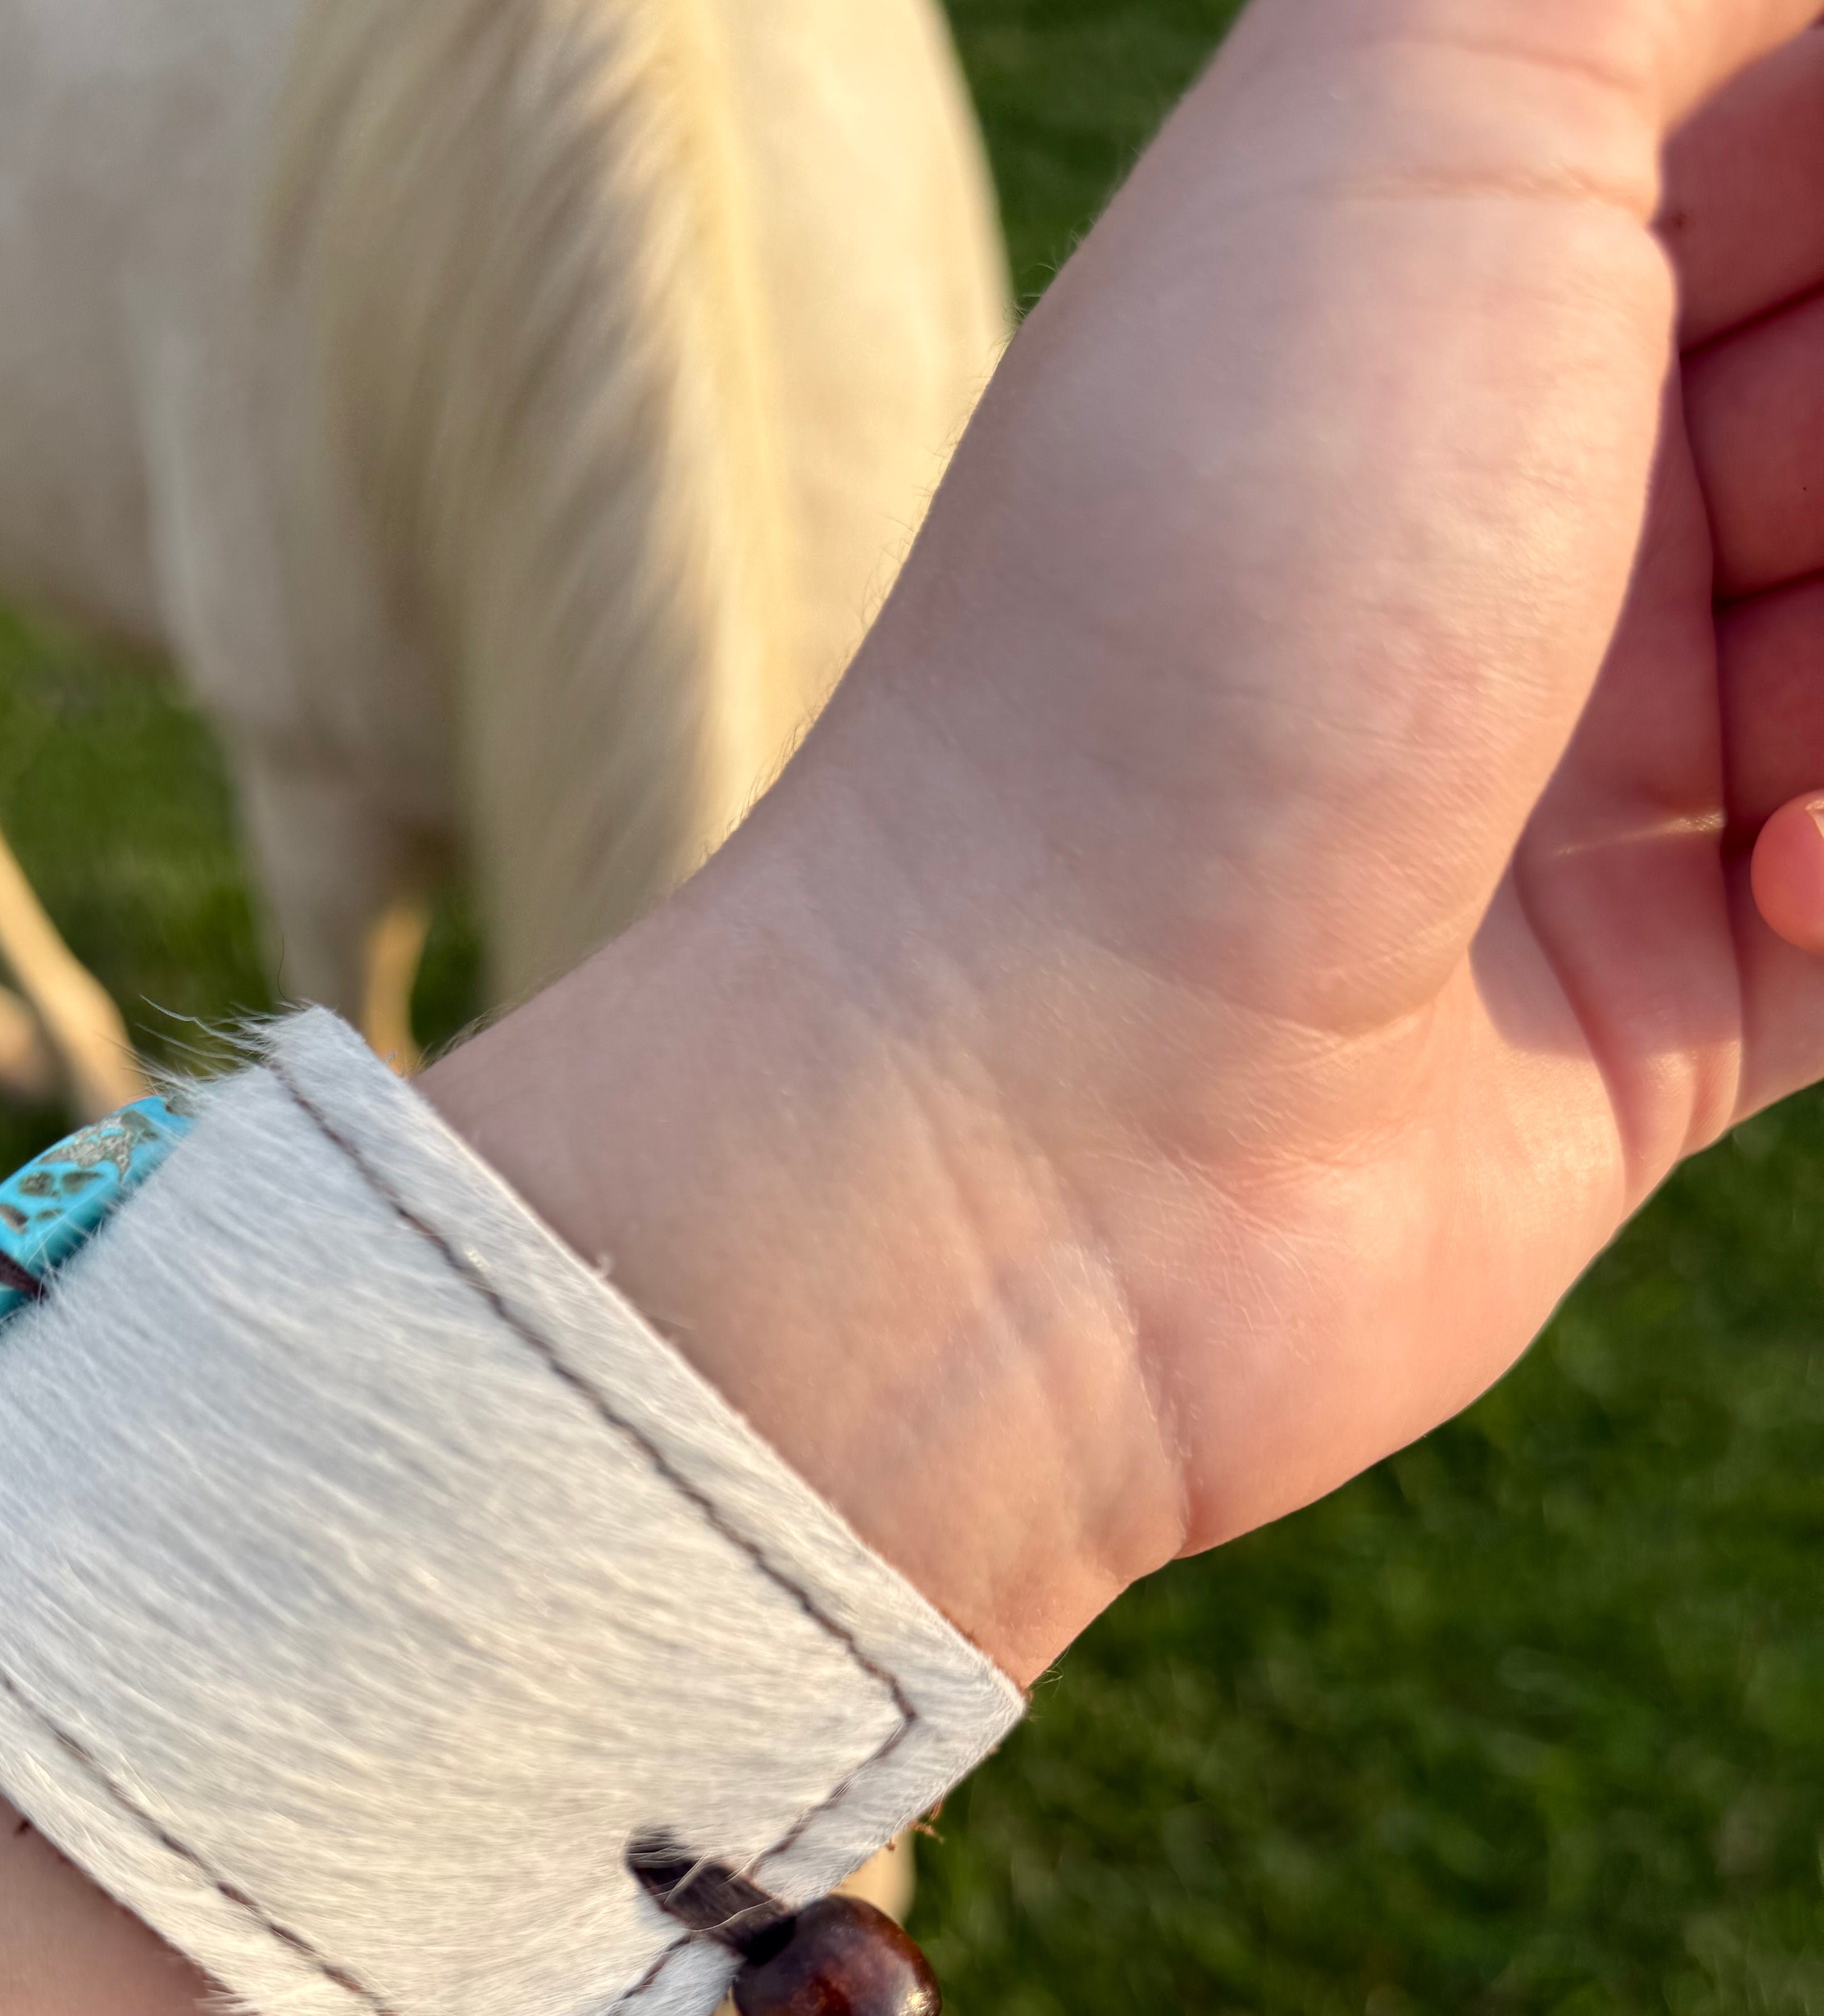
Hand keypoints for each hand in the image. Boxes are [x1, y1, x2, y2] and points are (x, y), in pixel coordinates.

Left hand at [439, 0, 1823, 1677]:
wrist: (1051, 1120)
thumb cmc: (1201, 609)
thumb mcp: (1412, 119)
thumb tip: (1761, 0)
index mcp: (1479, 239)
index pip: (1806, 103)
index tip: (1798, 279)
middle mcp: (1558, 480)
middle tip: (1774, 496)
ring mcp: (1619, 744)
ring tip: (1769, 740)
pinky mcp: (1678, 988)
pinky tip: (1773, 888)